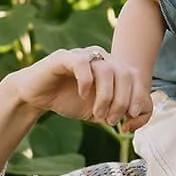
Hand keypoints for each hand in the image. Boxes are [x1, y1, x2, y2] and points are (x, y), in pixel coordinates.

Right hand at [6, 48, 152, 128]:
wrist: (37, 96)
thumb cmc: (69, 101)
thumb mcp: (99, 111)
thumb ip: (117, 112)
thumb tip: (135, 121)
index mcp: (113, 68)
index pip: (136, 78)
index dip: (138, 100)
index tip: (130, 121)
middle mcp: (102, 57)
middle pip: (126, 74)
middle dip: (123, 101)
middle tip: (112, 121)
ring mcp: (84, 54)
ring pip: (108, 69)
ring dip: (106, 96)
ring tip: (98, 114)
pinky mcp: (65, 57)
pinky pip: (83, 63)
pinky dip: (87, 81)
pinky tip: (83, 95)